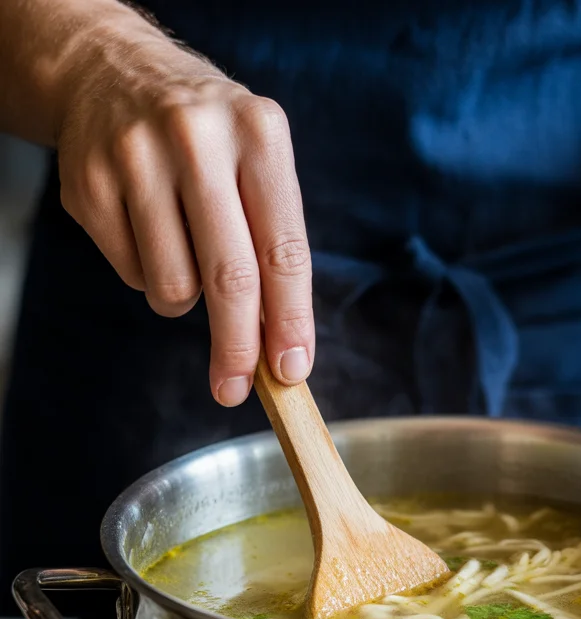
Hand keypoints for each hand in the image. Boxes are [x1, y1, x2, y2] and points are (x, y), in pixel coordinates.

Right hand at [56, 34, 312, 405]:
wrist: (113, 72)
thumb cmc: (209, 141)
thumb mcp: (258, 166)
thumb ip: (276, 248)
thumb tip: (283, 349)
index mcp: (259, 134)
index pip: (284, 251)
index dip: (291, 322)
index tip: (291, 371)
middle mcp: (199, 138)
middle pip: (229, 278)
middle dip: (237, 347)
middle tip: (235, 387)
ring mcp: (136, 157)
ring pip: (174, 286)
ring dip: (185, 300)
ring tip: (185, 255)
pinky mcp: (89, 182)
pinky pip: (132, 274)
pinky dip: (145, 274)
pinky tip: (146, 230)